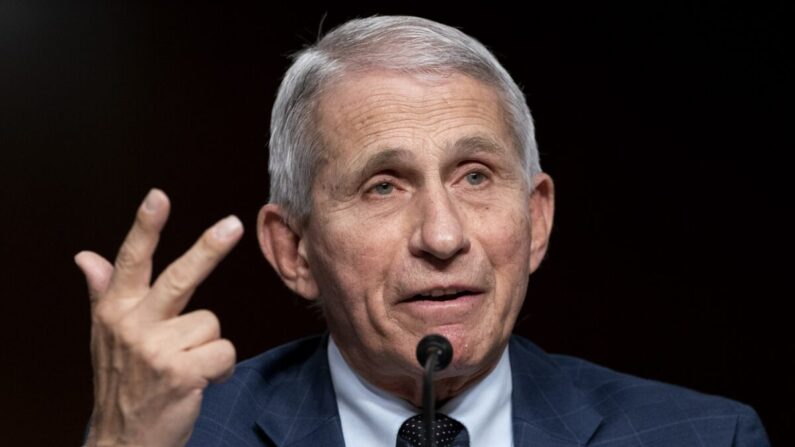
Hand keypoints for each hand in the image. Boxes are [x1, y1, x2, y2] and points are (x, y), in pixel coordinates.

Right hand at [75, 189, 241, 446]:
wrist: (124, 440)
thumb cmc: (122, 382)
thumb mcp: (105, 337)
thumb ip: (102, 293)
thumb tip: (86, 256)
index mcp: (114, 311)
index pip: (131, 261)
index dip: (145, 227)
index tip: (158, 196)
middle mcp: (132, 326)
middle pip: (178, 278)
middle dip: (208, 249)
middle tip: (233, 224)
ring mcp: (155, 350)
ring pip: (212, 323)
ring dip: (208, 346)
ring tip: (187, 366)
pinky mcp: (181, 373)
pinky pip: (224, 352)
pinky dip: (220, 369)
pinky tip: (199, 382)